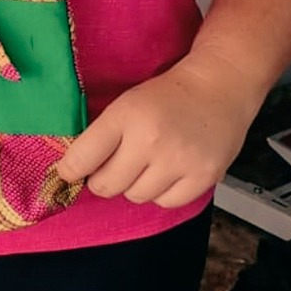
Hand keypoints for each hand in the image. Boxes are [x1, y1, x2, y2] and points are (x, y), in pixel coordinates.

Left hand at [56, 50, 260, 206]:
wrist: (220, 87)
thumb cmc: (167, 96)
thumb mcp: (125, 104)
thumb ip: (100, 136)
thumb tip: (72, 171)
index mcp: (125, 116)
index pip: (82, 158)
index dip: (70, 170)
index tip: (70, 172)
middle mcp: (151, 140)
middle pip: (107, 185)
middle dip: (103, 180)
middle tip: (113, 168)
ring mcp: (180, 160)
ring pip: (136, 196)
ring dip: (135, 186)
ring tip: (147, 165)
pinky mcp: (204, 176)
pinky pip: (167, 202)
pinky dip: (162, 193)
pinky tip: (168, 173)